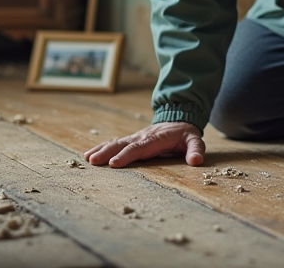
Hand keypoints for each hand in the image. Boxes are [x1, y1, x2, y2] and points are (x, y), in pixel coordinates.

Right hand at [83, 122, 205, 167]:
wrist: (179, 118)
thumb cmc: (186, 134)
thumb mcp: (195, 140)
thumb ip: (195, 150)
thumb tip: (196, 161)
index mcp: (156, 139)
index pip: (139, 148)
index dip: (126, 155)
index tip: (114, 164)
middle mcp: (142, 137)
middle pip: (122, 144)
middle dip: (107, 153)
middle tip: (93, 161)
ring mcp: (135, 137)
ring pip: (115, 143)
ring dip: (101, 150)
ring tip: (87, 159)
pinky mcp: (131, 140)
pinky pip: (115, 144)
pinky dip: (102, 148)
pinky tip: (90, 155)